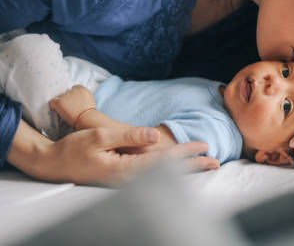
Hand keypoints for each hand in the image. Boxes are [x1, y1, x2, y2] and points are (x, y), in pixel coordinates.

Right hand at [9, 120, 219, 185]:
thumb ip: (128, 136)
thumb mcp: (100, 137)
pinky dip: (170, 172)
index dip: (184, 152)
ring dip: (185, 171)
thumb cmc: (74, 148)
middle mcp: (128, 179)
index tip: (203, 146)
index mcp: (124, 170)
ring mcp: (126, 182)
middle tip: (216, 163)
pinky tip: (181, 169)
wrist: (53, 163)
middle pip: (168, 174)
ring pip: (162, 177)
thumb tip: (153, 135)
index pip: (163, 161)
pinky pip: (152, 176)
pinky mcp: (123, 179)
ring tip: (206, 166)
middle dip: (192, 167)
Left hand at [49, 85, 95, 127]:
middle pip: (66, 93)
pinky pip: (52, 102)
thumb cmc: (90, 112)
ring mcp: (65, 95)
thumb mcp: (90, 100)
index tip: (74, 102)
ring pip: (59, 98)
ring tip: (67, 111)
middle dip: (67, 99)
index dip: (73, 95)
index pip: (74, 88)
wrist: (87, 118)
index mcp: (81, 88)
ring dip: (62, 103)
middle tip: (71, 107)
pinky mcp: (59, 102)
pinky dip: (54, 106)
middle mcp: (72, 89)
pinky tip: (59, 111)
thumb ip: (82, 97)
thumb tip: (75, 98)